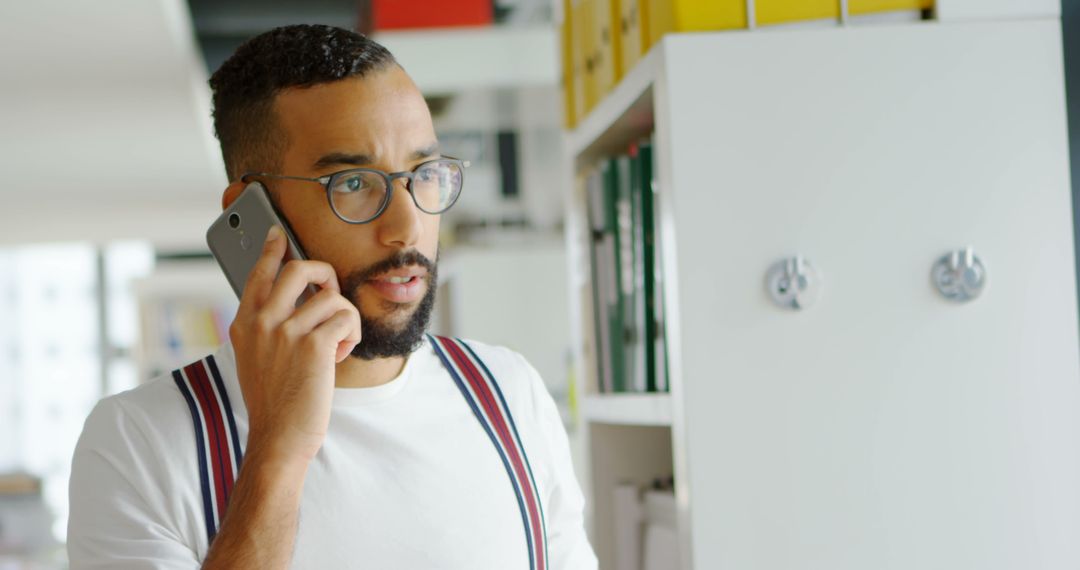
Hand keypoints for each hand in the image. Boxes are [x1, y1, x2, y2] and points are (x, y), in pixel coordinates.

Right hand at [228, 225, 360, 465]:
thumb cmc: (273, 402)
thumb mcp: (256, 359)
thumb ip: (266, 329)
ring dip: (344, 318)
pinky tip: (340, 354)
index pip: (258, 274)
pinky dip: (351, 335)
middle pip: (298, 268)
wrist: (278, 438)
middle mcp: (261, 322)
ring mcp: (286, 332)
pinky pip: (345, 318)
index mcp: (244, 324)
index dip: (272, 250)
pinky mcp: (313, 345)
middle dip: (324, 273)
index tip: (279, 234)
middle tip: (331, 292)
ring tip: (337, 344)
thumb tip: (296, 300)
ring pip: (331, 296)